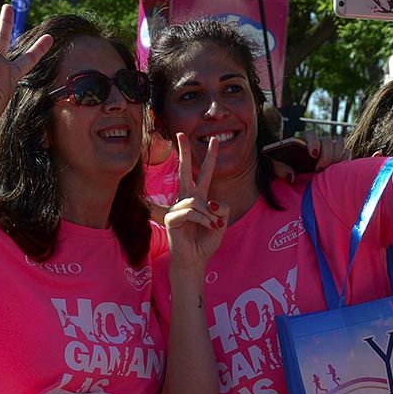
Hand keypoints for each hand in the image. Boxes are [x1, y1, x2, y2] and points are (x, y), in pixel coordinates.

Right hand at [165, 134, 228, 270]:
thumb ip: (221, 207)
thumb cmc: (205, 241)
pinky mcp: (171, 217)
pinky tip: (207, 228)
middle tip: (181, 133)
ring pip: (198, 202)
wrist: (194, 260)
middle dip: (184, 152)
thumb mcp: (221, 222)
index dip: (210, 157)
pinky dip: (204, 221)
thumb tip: (210, 202)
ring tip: (211, 227)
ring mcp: (177, 207)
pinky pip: (192, 212)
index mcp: (198, 198)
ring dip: (210, 216)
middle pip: (184, 171)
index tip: (214, 141)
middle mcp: (186, 199)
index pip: (204, 174)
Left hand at [272, 131, 346, 183]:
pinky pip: (346, 154)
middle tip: (319, 169)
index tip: (313, 154)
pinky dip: (344, 161)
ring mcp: (330, 150)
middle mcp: (318, 143)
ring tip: (329, 170)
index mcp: (303, 142)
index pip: (311, 135)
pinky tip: (337, 171)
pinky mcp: (338, 158)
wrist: (298, 179)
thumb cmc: (287, 170)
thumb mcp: (276, 168)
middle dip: (326, 154)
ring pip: (339, 145)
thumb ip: (279, 169)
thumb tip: (291, 176)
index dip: (313, 142)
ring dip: (337, 156)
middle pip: (328, 141)